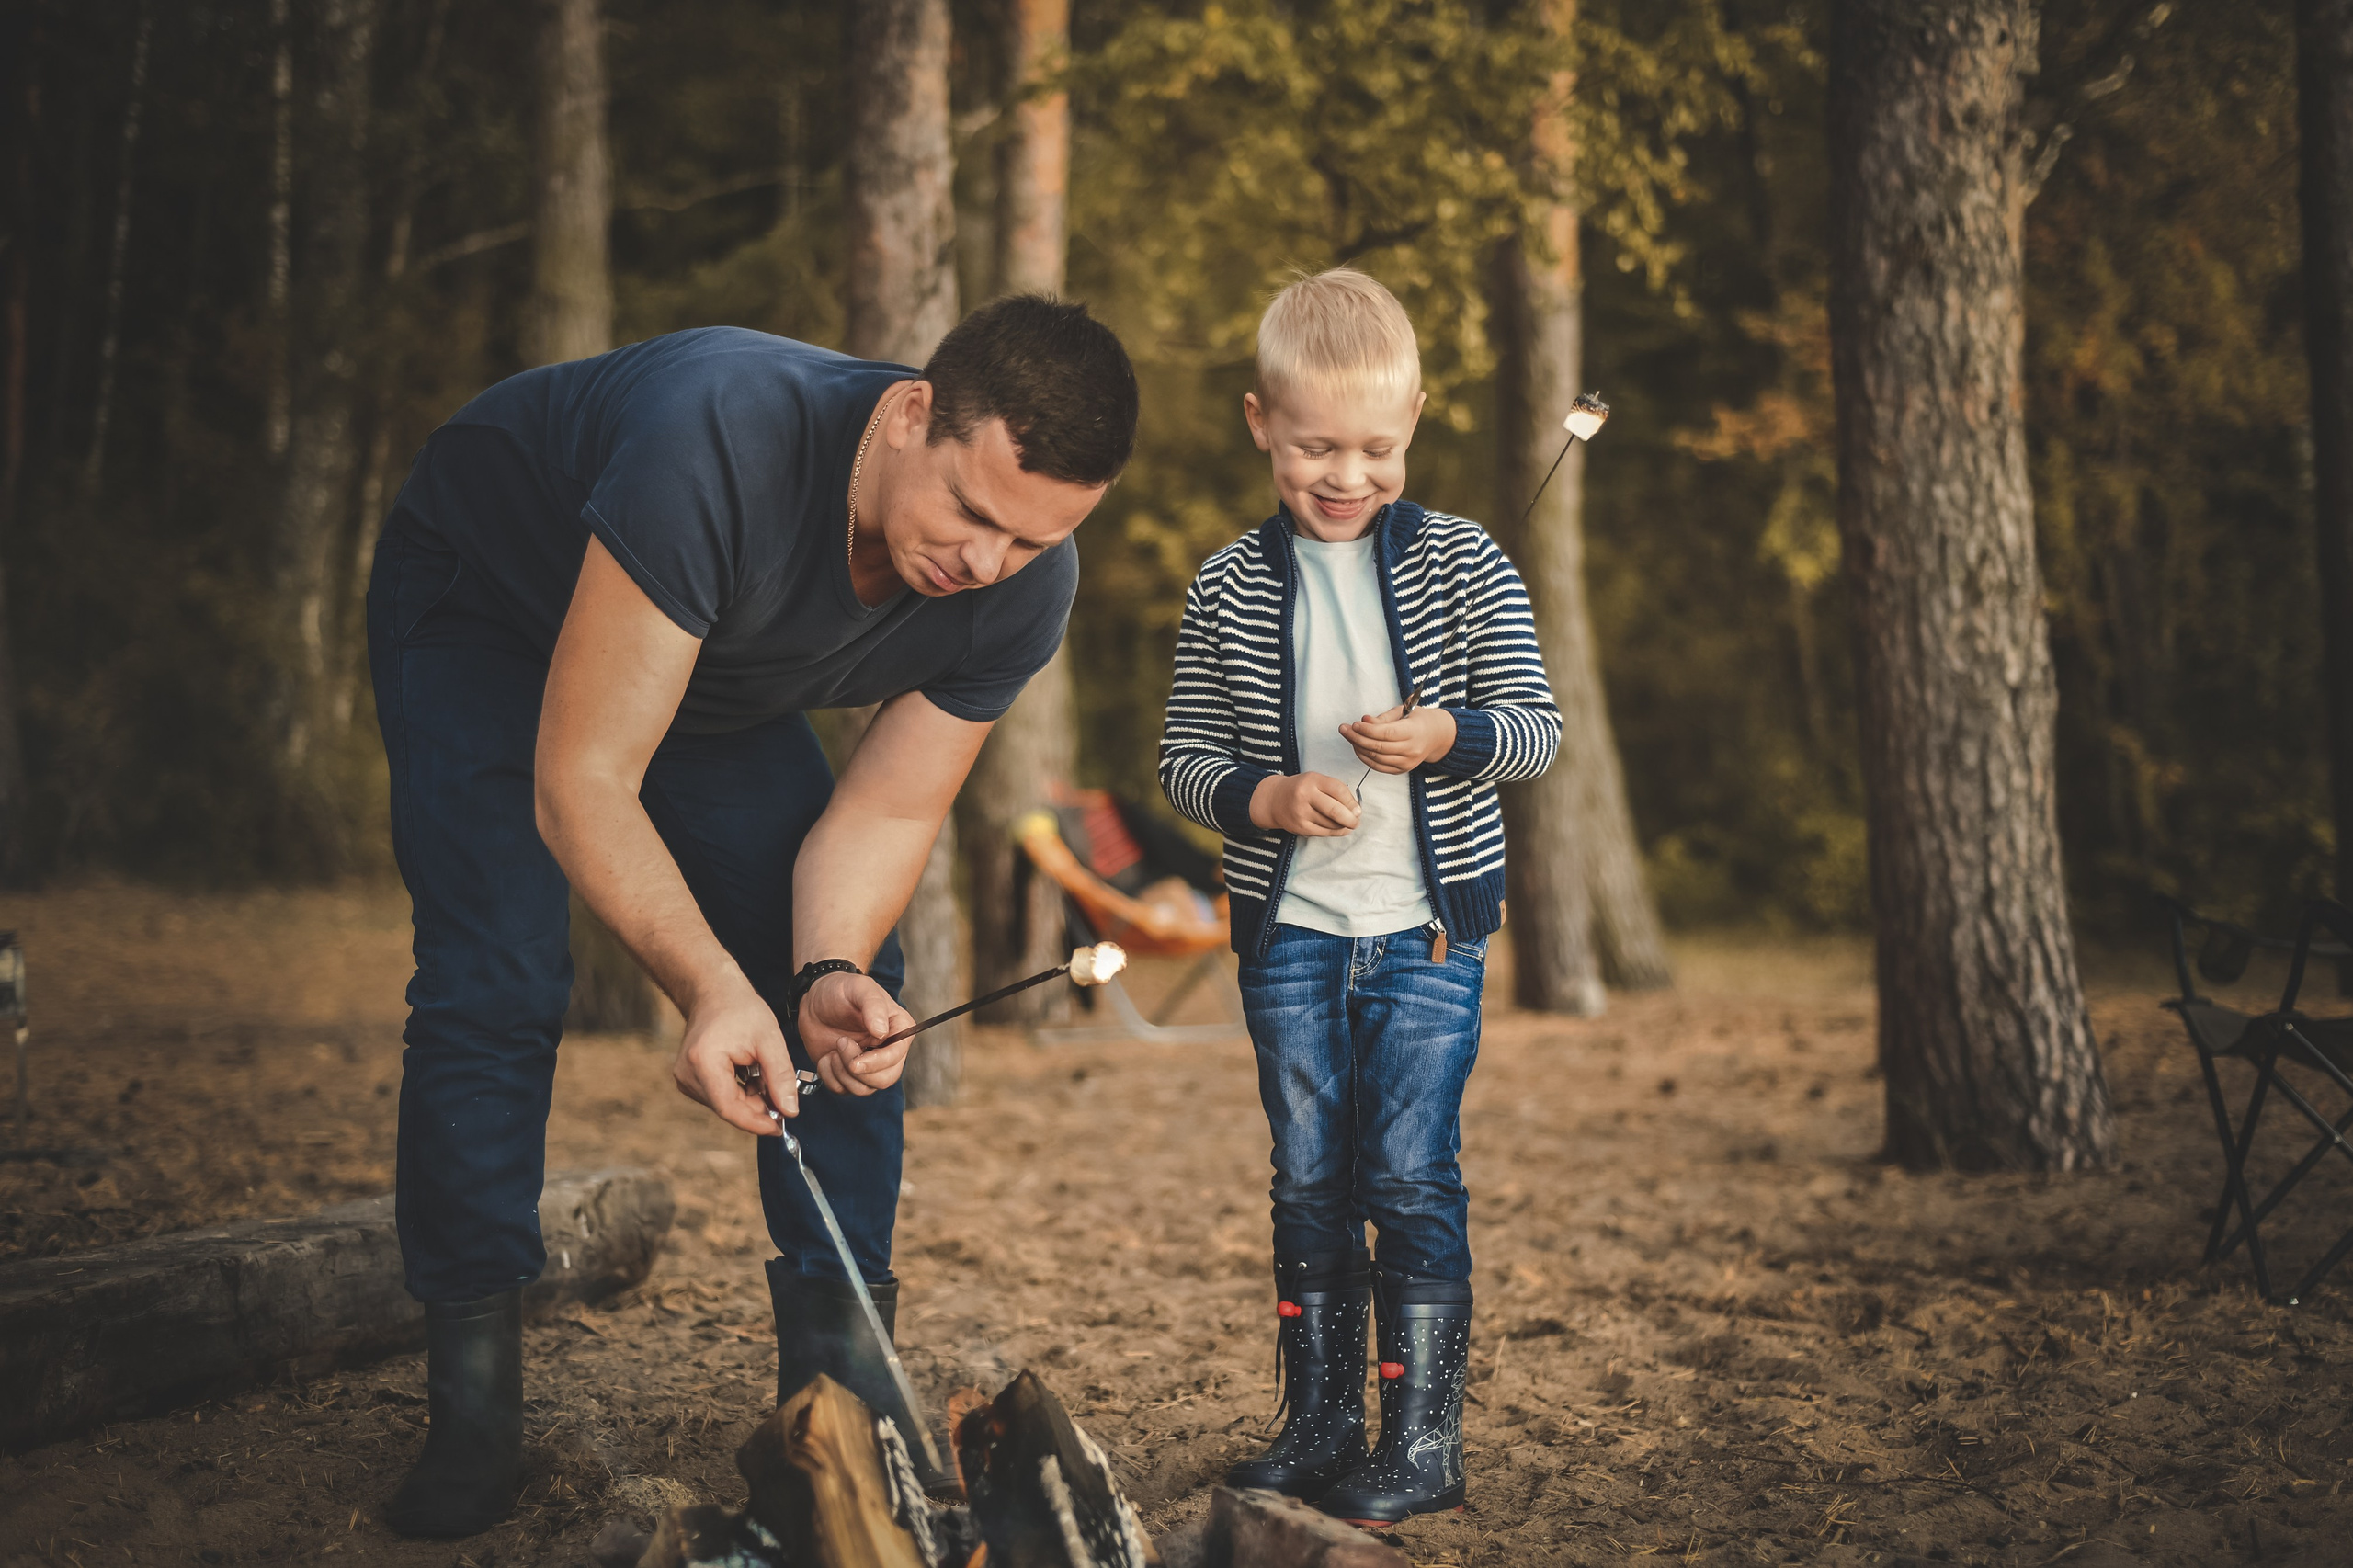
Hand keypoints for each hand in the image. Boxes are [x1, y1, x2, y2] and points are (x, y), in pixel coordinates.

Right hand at [673, 976, 799, 1135]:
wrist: (714, 992)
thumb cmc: (741, 1010)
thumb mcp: (770, 1040)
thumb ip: (781, 1077)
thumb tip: (790, 1112)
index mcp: (703, 1063)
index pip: (729, 1108)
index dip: (756, 1122)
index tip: (780, 1126)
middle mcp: (687, 1074)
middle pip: (727, 1108)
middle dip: (757, 1109)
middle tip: (782, 1097)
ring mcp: (684, 1078)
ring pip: (723, 1105)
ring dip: (749, 1101)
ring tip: (764, 1076)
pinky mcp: (689, 1079)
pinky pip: (718, 1097)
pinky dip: (738, 1094)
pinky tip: (750, 1076)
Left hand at [798, 970, 916, 1095]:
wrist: (815, 1000)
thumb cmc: (841, 990)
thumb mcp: (859, 988)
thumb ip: (873, 1006)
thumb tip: (882, 1032)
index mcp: (898, 1030)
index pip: (896, 1057)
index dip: (877, 1063)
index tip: (855, 1061)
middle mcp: (887, 1051)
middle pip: (884, 1080)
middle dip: (858, 1071)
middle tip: (840, 1045)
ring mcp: (868, 1064)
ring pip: (864, 1089)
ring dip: (842, 1073)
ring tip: (833, 1049)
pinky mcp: (848, 1074)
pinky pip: (843, 1090)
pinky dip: (829, 1077)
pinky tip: (826, 1057)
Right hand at [1250, 772, 1360, 836]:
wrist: (1274, 800)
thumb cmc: (1301, 789)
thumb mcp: (1316, 781)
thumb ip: (1335, 790)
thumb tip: (1356, 810)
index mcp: (1312, 780)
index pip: (1338, 790)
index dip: (1352, 802)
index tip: (1358, 809)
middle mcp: (1305, 795)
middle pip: (1335, 810)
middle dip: (1351, 819)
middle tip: (1356, 821)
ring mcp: (1301, 813)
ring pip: (1331, 824)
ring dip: (1344, 826)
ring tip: (1348, 824)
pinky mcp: (1300, 827)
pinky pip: (1324, 833)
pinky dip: (1335, 832)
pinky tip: (1339, 829)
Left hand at [1340, 702, 1456, 775]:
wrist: (1435, 736)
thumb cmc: (1417, 720)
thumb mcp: (1403, 712)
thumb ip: (1383, 718)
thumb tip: (1364, 720)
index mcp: (1414, 732)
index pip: (1386, 733)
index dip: (1367, 730)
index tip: (1354, 724)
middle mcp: (1412, 750)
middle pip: (1379, 747)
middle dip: (1357, 738)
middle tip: (1343, 729)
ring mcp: (1407, 763)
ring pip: (1376, 758)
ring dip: (1358, 748)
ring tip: (1349, 736)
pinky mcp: (1401, 770)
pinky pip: (1378, 767)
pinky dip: (1365, 758)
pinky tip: (1357, 747)